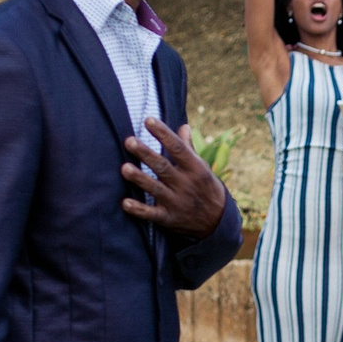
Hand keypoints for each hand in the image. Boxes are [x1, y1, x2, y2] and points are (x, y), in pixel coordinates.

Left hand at [121, 117, 229, 238]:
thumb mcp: (202, 167)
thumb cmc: (205, 187)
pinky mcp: (168, 218)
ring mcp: (176, 202)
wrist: (217, 222)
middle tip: (129, 141)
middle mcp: (185, 184)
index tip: (148, 120)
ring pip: (155, 189)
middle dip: (146, 154)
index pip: (178, 148)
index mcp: (195, 168)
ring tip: (125, 168)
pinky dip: (138, 210)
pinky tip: (125, 203)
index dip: (163, 134)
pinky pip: (151, 214)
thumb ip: (188, 148)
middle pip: (163, 167)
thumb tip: (183, 126)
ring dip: (140, 179)